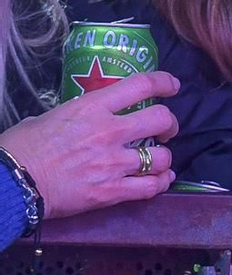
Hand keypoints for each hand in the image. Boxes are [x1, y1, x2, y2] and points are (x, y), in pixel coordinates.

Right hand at [0, 71, 180, 219]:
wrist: (13, 182)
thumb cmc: (22, 148)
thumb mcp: (46, 118)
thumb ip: (73, 116)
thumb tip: (79, 121)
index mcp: (91, 108)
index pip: (140, 86)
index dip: (163, 83)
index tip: (172, 86)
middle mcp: (109, 132)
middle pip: (161, 120)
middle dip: (169, 125)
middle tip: (165, 131)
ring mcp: (114, 163)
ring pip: (162, 157)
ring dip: (163, 158)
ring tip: (158, 160)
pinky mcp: (113, 191)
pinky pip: (152, 187)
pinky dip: (161, 183)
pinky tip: (160, 180)